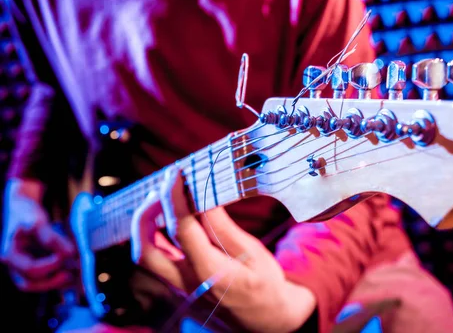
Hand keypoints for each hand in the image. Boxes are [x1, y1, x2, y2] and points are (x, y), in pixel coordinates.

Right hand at [1, 179, 75, 291]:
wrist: (21, 210)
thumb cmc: (26, 214)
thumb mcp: (37, 222)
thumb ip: (52, 238)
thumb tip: (70, 253)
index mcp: (10, 254)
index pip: (30, 268)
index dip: (50, 265)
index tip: (66, 256)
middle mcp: (14, 265)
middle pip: (29, 283)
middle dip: (51, 281)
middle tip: (70, 275)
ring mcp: (22, 268)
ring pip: (37, 284)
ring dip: (55, 282)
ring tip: (74, 275)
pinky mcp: (33, 267)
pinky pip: (43, 278)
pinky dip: (56, 277)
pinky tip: (71, 273)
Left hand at [130, 167, 315, 332]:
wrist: (267, 323)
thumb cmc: (265, 286)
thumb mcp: (253, 253)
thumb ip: (223, 228)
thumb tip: (204, 199)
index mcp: (210, 274)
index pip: (182, 229)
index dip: (175, 197)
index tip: (176, 174)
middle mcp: (187, 285)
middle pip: (147, 249)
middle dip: (146, 214)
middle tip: (161, 188)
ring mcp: (179, 291)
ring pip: (147, 257)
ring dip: (147, 226)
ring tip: (161, 201)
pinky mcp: (178, 291)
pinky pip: (158, 262)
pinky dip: (156, 238)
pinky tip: (168, 221)